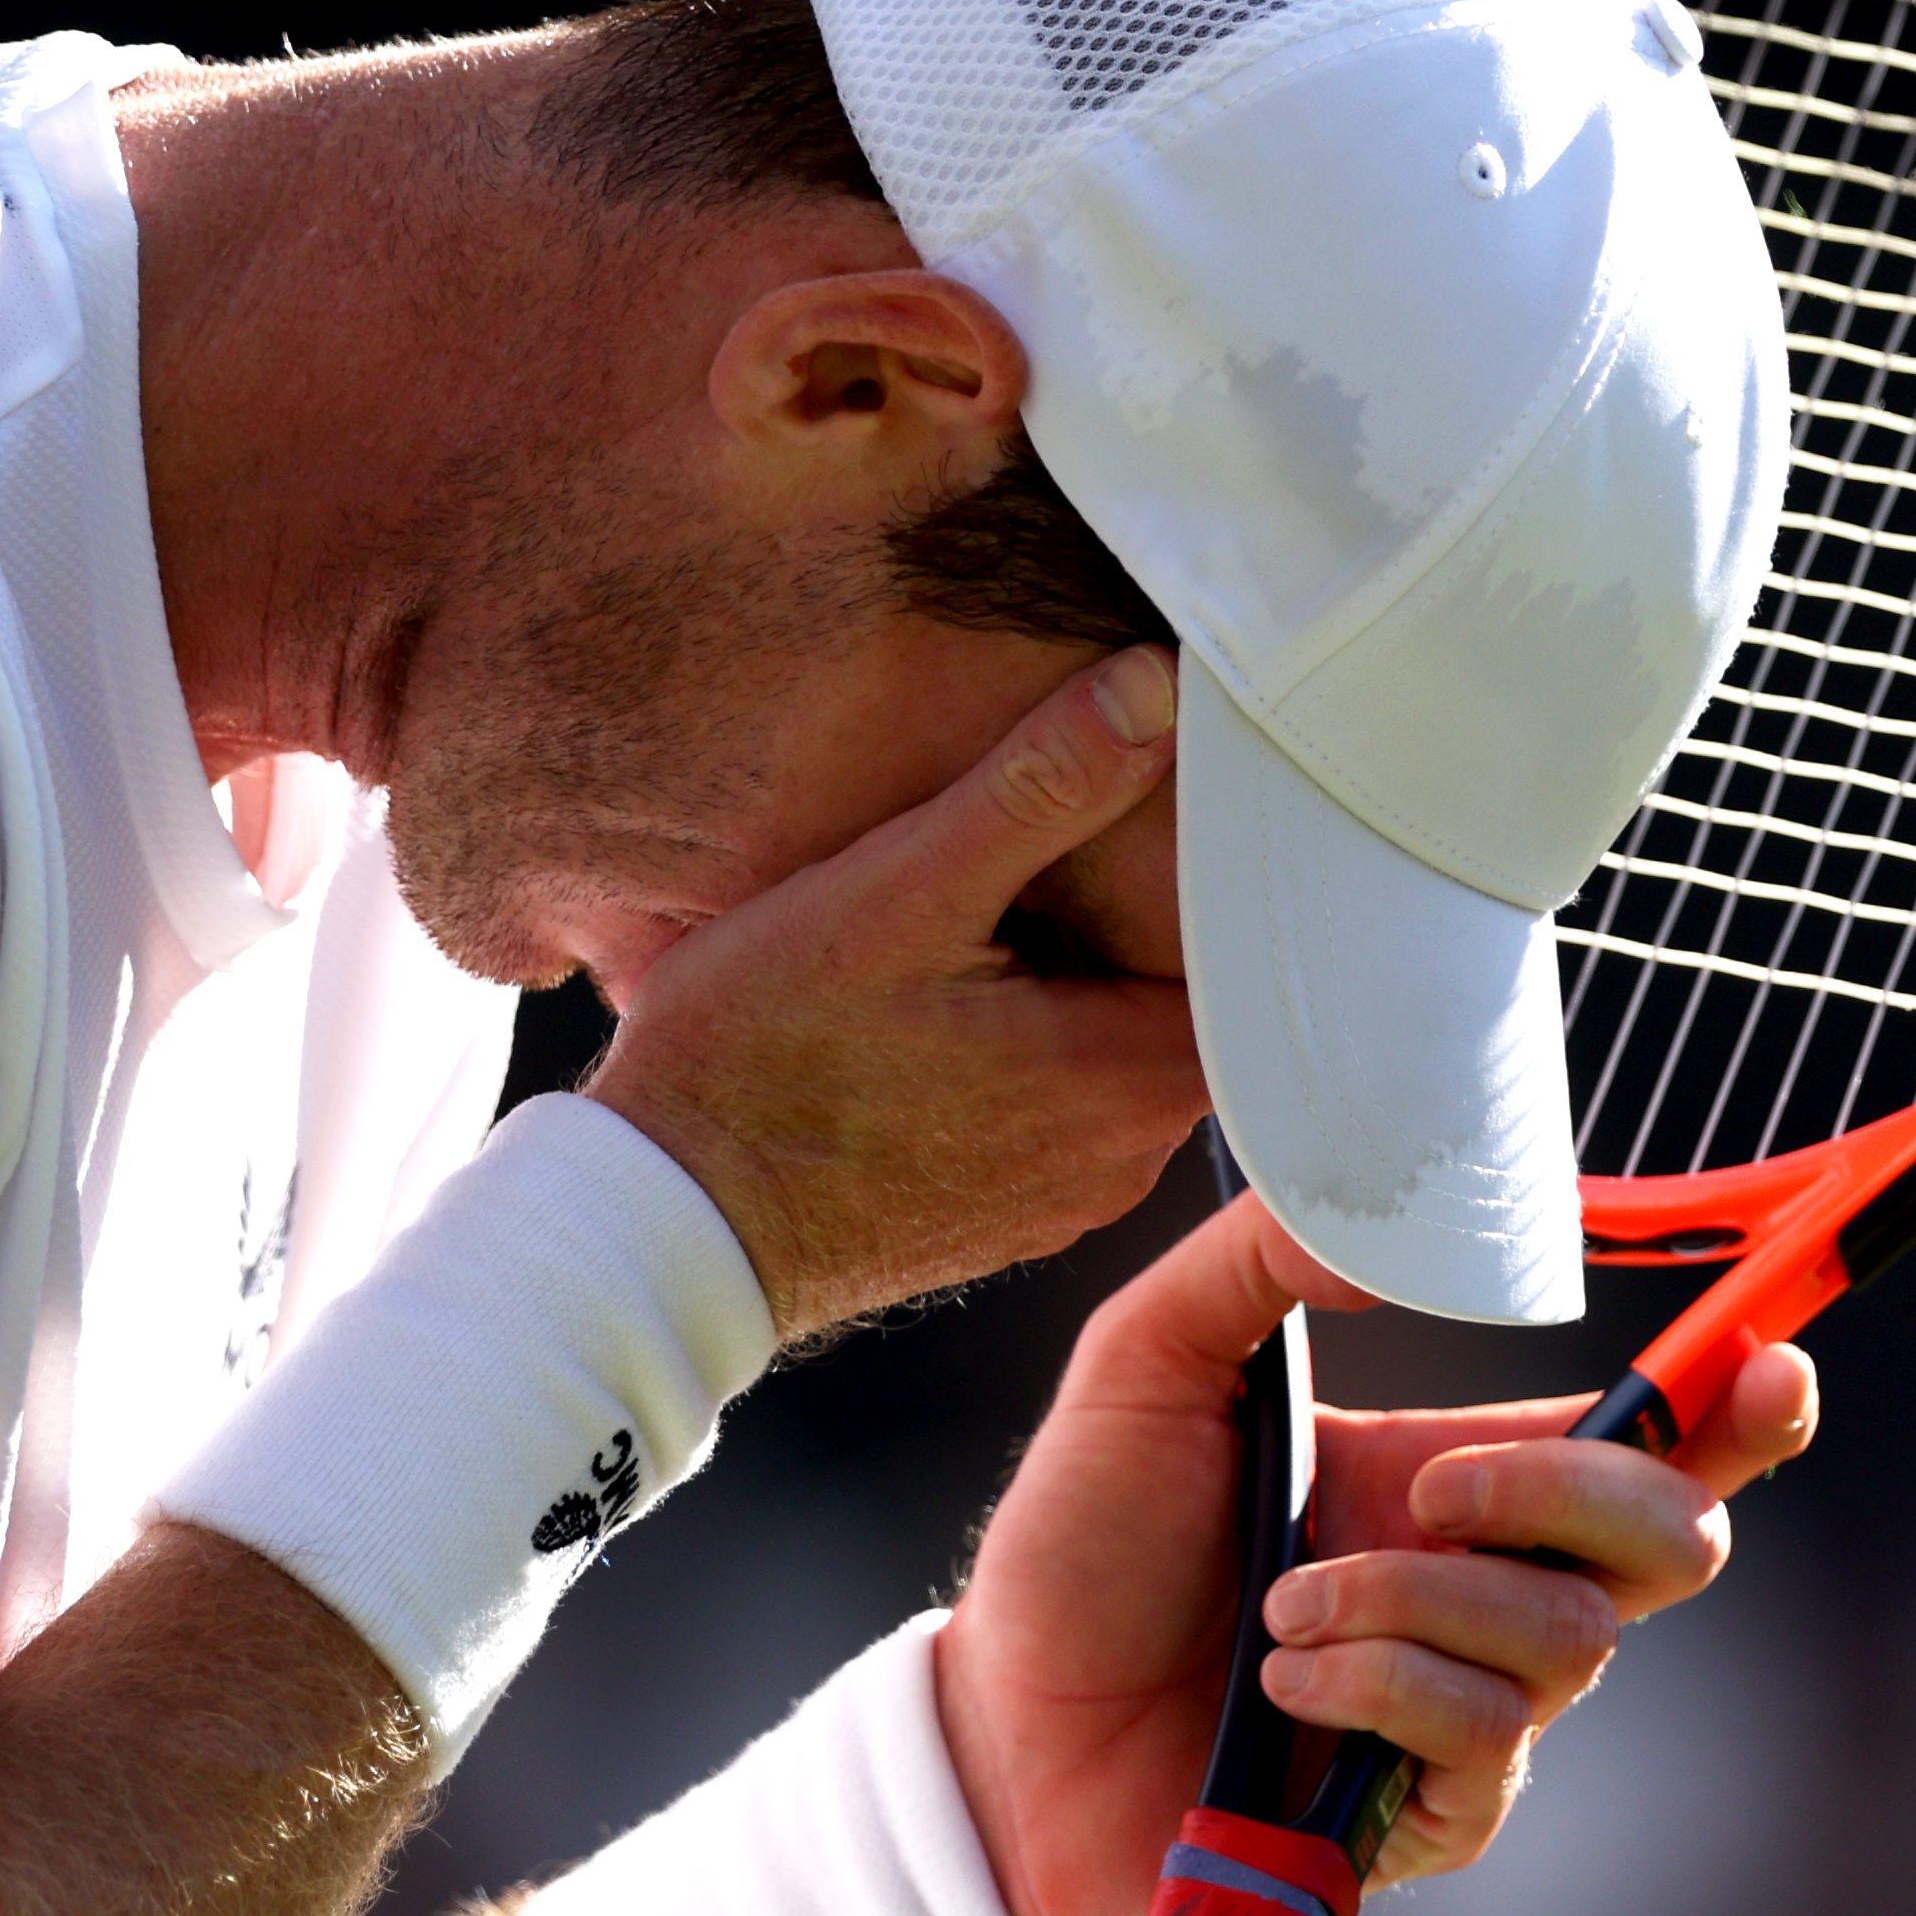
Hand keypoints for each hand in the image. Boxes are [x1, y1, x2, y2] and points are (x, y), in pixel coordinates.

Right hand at [582, 653, 1208, 1343]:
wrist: (665, 1223)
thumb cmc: (760, 1066)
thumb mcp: (895, 894)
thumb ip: (1037, 789)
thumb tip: (1150, 692)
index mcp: (1131, 1081)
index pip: (1251, 951)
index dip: (1215, 862)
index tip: (1171, 794)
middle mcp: (1124, 1158)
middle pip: (1182, 996)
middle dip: (1132, 912)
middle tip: (1061, 835)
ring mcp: (1066, 1193)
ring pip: (1115, 1045)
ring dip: (1072, 975)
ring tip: (989, 908)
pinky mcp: (1006, 1208)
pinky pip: (1058, 1099)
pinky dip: (1027, 1038)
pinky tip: (947, 995)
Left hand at [930, 1195, 1817, 1915]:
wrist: (1002, 1726)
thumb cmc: (1083, 1544)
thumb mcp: (1145, 1362)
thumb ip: (1256, 1266)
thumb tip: (1390, 1228)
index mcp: (1456, 1473)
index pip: (1656, 1440)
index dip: (1744, 1405)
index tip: (1771, 1361)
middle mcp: (1489, 1587)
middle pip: (1676, 1543)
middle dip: (1576, 1492)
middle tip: (1432, 1487)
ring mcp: (1470, 1707)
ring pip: (1566, 1643)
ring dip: (1413, 1602)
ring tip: (1280, 1607)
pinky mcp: (1429, 1812)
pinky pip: (1485, 1745)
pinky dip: (1383, 1689)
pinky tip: (1284, 1680)